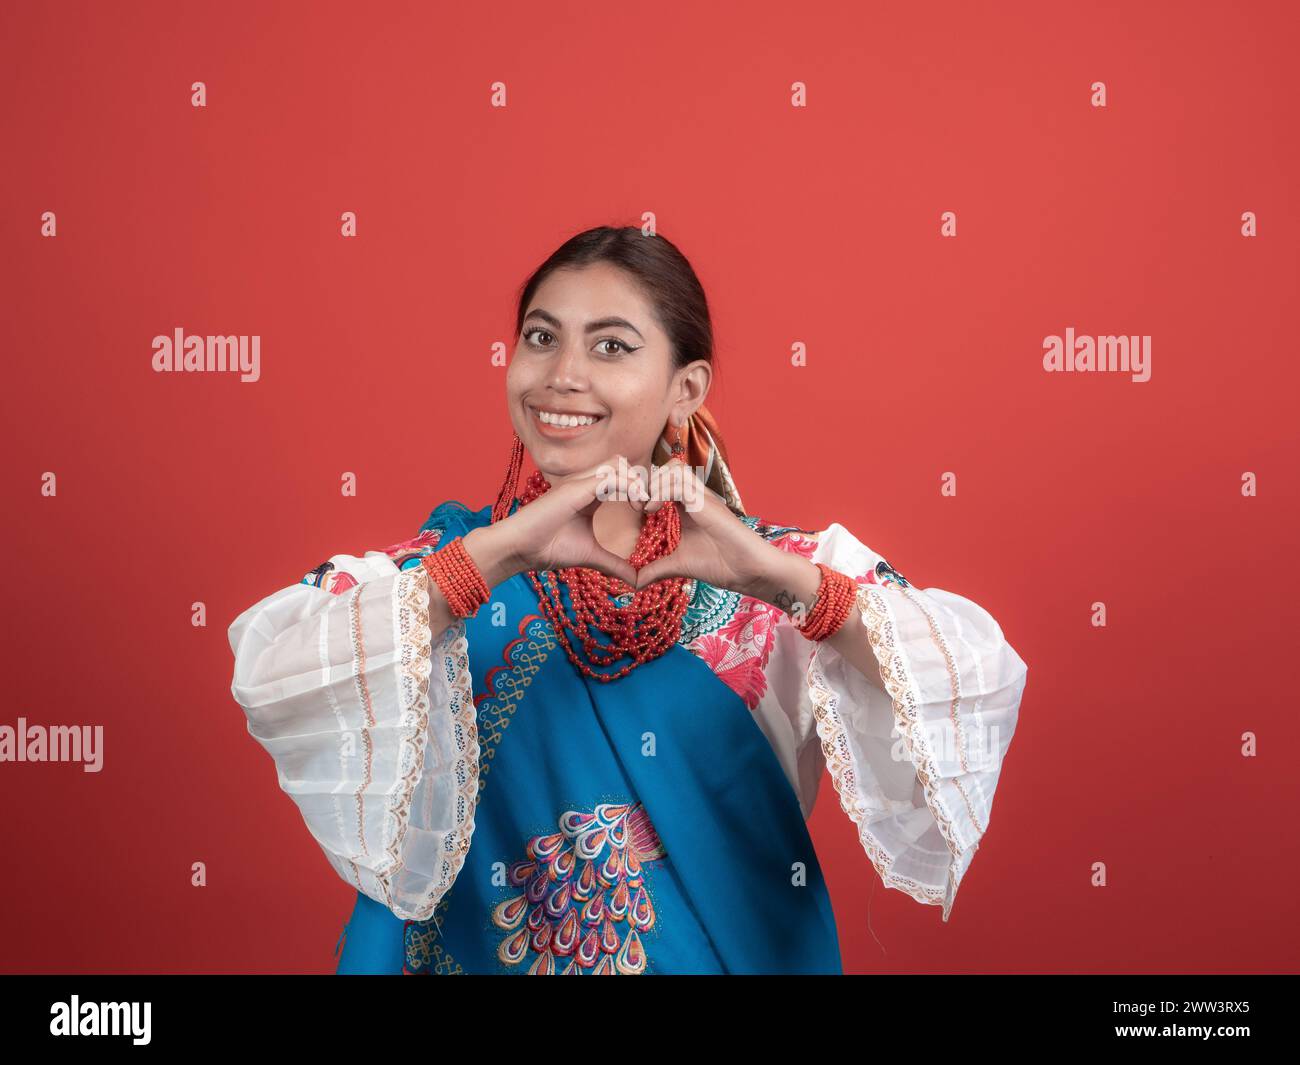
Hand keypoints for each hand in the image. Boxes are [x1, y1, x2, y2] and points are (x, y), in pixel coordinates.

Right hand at [486, 456, 644, 588]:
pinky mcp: (576, 487)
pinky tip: (634, 506)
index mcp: (590, 494)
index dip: (639, 489)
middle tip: (648, 507)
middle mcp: (585, 483)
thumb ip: (614, 564)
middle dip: (642, 481)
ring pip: (619, 464)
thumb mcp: (591, 556)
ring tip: (642, 506)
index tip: (648, 512)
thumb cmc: (548, 548)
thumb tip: (635, 581)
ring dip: (637, 481)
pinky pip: (611, 475)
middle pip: (623, 464)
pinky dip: (629, 486)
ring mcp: (580, 482)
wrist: (520, 549)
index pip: (622, 476)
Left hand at [632, 462, 802, 601]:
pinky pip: (677, 481)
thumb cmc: (720, 565)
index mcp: (686, 506)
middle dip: (644, 482)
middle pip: (664, 468)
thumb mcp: (677, 566)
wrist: (749, 570)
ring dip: (652, 484)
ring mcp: (701, 496)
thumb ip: (654, 569)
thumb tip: (632, 581)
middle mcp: (694, 497)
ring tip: (643, 507)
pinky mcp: (705, 501)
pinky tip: (651, 511)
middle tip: (634, 505)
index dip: (642, 489)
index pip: (661, 481)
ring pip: (671, 468)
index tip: (632, 510)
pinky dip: (660, 491)